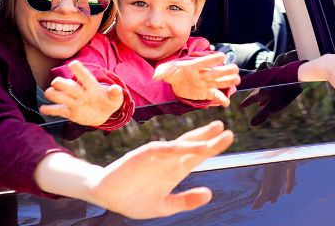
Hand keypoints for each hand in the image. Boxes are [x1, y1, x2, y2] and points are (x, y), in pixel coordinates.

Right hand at [40, 61, 123, 126]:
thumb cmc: (108, 102)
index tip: (73, 63)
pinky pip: (56, 110)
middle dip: (62, 84)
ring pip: (59, 96)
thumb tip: (116, 88)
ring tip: (50, 93)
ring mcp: (73, 102)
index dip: (80, 71)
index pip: (85, 78)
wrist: (102, 113)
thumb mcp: (115, 100)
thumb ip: (116, 94)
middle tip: (56, 82)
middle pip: (69, 86)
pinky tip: (43, 109)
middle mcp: (80, 93)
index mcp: (92, 87)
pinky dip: (49, 110)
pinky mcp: (68, 112)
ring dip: (53, 94)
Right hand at [84, 121, 233, 218]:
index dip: (212, 146)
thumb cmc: (134, 200)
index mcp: (174, 171)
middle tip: (223, 127)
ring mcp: (153, 158)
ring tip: (209, 138)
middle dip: (206, 136)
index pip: (196, 155)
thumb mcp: (165, 206)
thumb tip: (209, 194)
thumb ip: (186, 201)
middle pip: (190, 145)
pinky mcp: (138, 157)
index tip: (228, 136)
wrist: (106, 197)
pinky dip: (168, 148)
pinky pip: (156, 150)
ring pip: (175, 146)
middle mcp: (167, 161)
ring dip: (191, 142)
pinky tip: (180, 147)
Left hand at [155, 53, 238, 106]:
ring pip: (219, 82)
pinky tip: (226, 103)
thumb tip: (156, 76)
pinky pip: (215, 95)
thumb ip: (162, 72)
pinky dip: (220, 99)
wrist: (177, 81)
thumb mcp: (165, 70)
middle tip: (235, 68)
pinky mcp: (207, 92)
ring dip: (227, 81)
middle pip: (215, 72)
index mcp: (193, 66)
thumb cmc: (172, 72)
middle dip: (225, 70)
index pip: (203, 62)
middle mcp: (202, 74)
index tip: (222, 56)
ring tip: (237, 80)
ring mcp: (206, 83)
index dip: (212, 60)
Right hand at [239, 84, 303, 125]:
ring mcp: (273, 83)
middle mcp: (265, 86)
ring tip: (260, 103)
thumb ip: (262, 115)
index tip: (241, 105)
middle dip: (253, 99)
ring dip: (262, 98)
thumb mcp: (273, 106)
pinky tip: (274, 96)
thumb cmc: (283, 93)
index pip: (251, 98)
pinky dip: (270, 94)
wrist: (295, 77)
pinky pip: (272, 89)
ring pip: (265, 92)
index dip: (247, 102)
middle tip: (249, 102)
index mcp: (261, 92)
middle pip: (257, 94)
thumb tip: (251, 123)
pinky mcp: (281, 82)